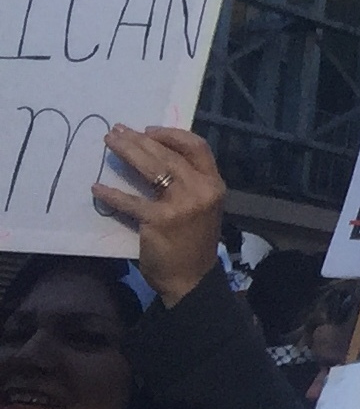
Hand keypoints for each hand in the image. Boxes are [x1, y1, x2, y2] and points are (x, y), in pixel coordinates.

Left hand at [89, 126, 225, 305]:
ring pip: (152, 169)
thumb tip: (154, 157)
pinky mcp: (159, 221)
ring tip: (109, 143)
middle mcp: (201, 190)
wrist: (191, 278)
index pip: (197, 147)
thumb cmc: (194, 241)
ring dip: (127, 152)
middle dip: (140, 140)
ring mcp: (181, 205)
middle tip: (117, 132)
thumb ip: (186, 184)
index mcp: (214, 184)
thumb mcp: (202, 206)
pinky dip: (111, 194)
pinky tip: (97, 188)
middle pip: (168, 154)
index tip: (148, 130)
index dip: (171, 134)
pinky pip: (130, 202)